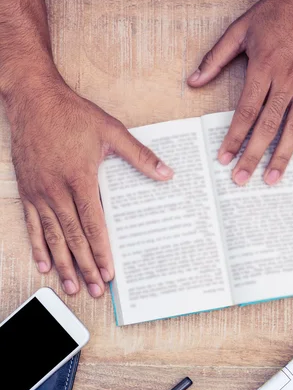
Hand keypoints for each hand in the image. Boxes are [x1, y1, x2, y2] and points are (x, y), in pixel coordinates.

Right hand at [7, 77, 172, 296]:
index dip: (101, 252)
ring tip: (71, 286)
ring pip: (53, 237)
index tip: (108, 274)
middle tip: (93, 291)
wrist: (33, 98)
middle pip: (73, 238)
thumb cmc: (72, 114)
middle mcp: (57, 191)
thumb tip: (166, 173)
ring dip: (63, 264)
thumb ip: (139, 155)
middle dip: (85, 267)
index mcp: (80, 179)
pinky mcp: (28, 191)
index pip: (93, 225)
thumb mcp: (110, 131)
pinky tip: (44, 264)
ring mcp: (40, 193)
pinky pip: (32, 225)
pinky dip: (38, 246)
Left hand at [188, 0, 292, 184]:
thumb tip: (193, 82)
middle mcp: (287, 80)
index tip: (224, 159)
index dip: (234, 138)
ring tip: (272, 179)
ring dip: (282, 156)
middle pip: (268, 126)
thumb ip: (215, 58)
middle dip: (253, 156)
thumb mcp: (241, 29)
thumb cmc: (279, 11)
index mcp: (264, 67)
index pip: (246, 112)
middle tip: (242, 180)